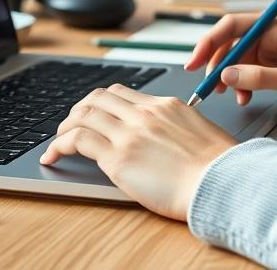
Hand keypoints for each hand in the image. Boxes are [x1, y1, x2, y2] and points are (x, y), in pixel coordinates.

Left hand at [39, 84, 235, 220]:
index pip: (123, 93)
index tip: (95, 114)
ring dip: (65, 127)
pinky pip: (77, 140)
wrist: (223, 182)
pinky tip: (53, 156)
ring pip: (83, 114)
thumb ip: (179, 129)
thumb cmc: (220, 169)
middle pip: (98, 97)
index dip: (102, 103)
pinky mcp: (118, 157)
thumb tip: (169, 142)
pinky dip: (59, 145)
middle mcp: (145, 113)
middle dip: (79, 110)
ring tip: (58, 141)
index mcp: (166, 106)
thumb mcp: (201, 134)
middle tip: (71, 126)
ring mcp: (130, 133)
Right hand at [185, 14, 276, 108]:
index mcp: (272, 28)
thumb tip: (228, 76)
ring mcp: (265, 52)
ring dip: (226, 78)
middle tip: (206, 85)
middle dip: (215, 64)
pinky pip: (243, 73)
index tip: (195, 60)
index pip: (232, 26)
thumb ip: (260, 77)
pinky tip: (243, 98)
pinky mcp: (267, 67)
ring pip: (233, 61)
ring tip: (225, 95)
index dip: (210, 41)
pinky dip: (239, 86)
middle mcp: (265, 37)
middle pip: (228, 44)